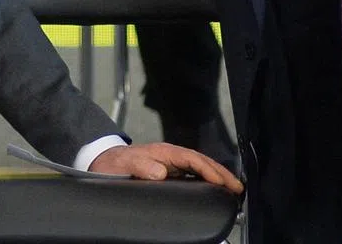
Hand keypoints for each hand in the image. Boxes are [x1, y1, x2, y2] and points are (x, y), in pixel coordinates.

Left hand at [89, 143, 243, 191]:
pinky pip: (193, 174)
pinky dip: (206, 180)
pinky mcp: (169, 171)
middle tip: (237, 187)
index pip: (192, 159)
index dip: (208, 169)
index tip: (220, 181)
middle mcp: (170, 156)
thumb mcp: (125, 163)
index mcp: (164, 152)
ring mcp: (171, 163)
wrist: (103, 162)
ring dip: (217, 176)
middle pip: (201, 162)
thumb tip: (160, 172)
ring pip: (200, 168)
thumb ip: (141, 165)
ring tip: (232, 189)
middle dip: (221, 173)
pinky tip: (214, 189)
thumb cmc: (114, 163)